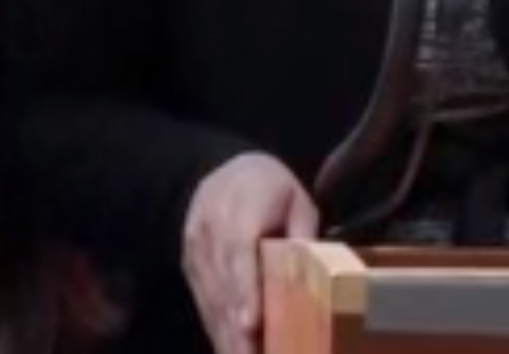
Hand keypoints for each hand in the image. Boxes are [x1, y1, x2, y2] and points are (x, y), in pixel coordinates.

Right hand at [183, 153, 317, 353]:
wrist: (220, 172)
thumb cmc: (268, 187)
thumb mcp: (295, 197)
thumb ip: (302, 231)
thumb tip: (317, 266)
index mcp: (240, 211)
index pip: (239, 254)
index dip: (244, 291)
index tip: (249, 323)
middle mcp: (211, 234)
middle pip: (222, 286)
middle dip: (235, 327)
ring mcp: (196, 253)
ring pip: (210, 299)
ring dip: (225, 335)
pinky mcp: (191, 268)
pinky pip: (203, 301)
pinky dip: (216, 328)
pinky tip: (230, 350)